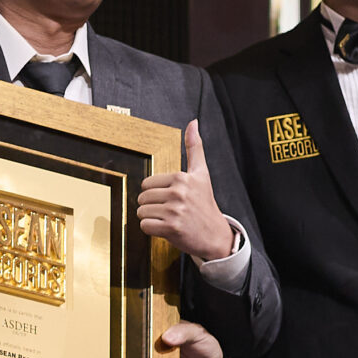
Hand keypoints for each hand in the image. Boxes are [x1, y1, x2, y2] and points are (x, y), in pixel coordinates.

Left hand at [137, 121, 235, 261]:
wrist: (215, 235)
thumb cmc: (205, 204)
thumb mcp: (201, 173)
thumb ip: (194, 147)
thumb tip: (193, 122)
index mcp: (182, 178)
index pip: (146, 184)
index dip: (155, 193)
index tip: (171, 198)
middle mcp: (178, 193)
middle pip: (142, 198)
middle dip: (151, 206)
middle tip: (169, 210)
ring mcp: (175, 211)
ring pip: (141, 212)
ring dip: (151, 218)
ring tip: (168, 219)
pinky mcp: (171, 228)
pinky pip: (144, 226)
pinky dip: (151, 229)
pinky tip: (166, 228)